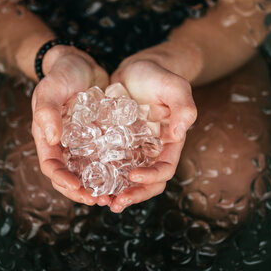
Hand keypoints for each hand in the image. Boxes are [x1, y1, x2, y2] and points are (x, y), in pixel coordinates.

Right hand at [30, 46, 110, 206]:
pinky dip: (112, 170)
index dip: (63, 181)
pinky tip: (126, 177)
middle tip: (100, 200)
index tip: (78, 188)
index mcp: (47, 138)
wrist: (81, 62)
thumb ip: (47, 111)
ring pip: (87, 172)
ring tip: (114, 196)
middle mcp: (64, 145)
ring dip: (98, 186)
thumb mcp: (50, 88)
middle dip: (82, 192)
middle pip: (69, 177)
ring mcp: (82, 144)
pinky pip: (104, 159)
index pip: (51, 167)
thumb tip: (52, 139)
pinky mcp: (98, 138)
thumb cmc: (61, 73)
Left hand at [108, 59, 197, 212]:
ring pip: (125, 178)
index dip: (152, 178)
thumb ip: (183, 108)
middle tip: (115, 203)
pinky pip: (109, 164)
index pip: (164, 169)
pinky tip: (86, 180)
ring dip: (115, 191)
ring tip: (99, 200)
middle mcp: (152, 152)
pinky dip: (101, 174)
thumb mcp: (175, 86)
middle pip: (146, 183)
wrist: (137, 68)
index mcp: (169, 144)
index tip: (134, 177)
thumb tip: (180, 134)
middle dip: (132, 195)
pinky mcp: (116, 144)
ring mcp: (133, 150)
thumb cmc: (159, 75)